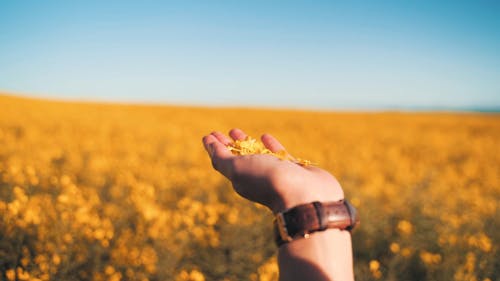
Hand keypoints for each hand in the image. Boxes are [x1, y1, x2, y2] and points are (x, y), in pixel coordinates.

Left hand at [202, 128, 344, 212]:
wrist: (305, 196)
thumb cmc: (268, 180)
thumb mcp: (237, 169)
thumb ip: (221, 157)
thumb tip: (208, 143)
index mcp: (241, 180)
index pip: (223, 162)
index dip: (215, 148)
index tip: (208, 134)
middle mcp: (257, 178)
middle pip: (238, 159)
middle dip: (229, 145)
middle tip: (222, 131)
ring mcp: (277, 174)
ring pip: (257, 156)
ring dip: (246, 143)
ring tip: (236, 130)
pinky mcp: (295, 170)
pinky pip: (279, 155)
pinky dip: (271, 145)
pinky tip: (265, 136)